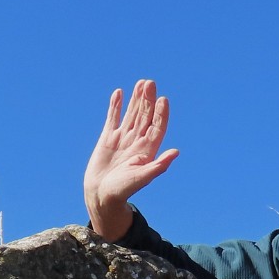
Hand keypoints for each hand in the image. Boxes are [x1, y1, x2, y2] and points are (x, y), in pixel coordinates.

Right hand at [84, 79, 178, 240]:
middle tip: (150, 83)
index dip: (161, 113)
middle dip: (148, 100)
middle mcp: (138, 141)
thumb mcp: (143, 178)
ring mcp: (123, 138)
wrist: (102, 195)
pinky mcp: (108, 138)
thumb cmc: (124, 190)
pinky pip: (112, 118)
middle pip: (145, 116)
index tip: (163, 100)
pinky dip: (115, 106)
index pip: (157, 127)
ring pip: (132, 114)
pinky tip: (119, 93)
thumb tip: (176, 152)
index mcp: (148, 150)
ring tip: (141, 83)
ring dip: (136, 99)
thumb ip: (159, 165)